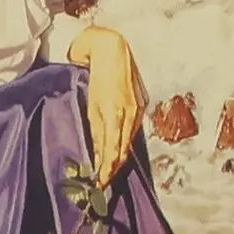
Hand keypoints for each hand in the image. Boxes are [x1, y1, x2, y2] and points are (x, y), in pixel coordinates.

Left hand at [68, 24, 148, 183]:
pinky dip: (126, 141)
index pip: (112, 152)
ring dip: (121, 157)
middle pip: (123, 150)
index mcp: (115, 114)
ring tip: (111, 170)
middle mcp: (130, 114)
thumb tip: (98, 155)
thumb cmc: (96, 77)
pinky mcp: (143, 105)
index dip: (107, 170)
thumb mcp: (91, 105)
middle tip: (105, 183)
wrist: (112, 51)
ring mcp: (139, 110)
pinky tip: (120, 148)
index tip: (100, 183)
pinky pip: (134, 129)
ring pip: (130, 141)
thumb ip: (96, 130)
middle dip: (114, 168)